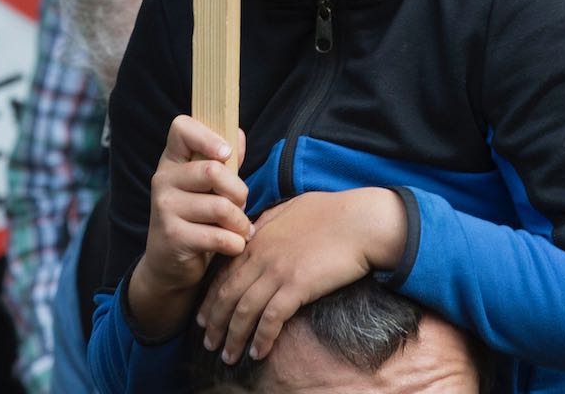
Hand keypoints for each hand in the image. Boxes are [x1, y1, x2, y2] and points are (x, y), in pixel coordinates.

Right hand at [127, 116, 250, 338]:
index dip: (207, 135)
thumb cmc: (195, 217)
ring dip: (240, 222)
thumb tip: (240, 136)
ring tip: (241, 228)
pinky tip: (234, 245)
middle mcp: (163, 179)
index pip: (181, 128)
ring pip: (220, 206)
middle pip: (213, 171)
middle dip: (239, 191)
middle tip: (241, 204)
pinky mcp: (173, 237)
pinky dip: (235, 243)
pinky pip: (218, 236)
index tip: (226, 154)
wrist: (168, 264)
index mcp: (172, 160)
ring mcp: (165, 208)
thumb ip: (224, 162)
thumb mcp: (206, 186)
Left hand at [197, 188, 406, 364]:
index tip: (203, 316)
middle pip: (227, 294)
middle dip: (214, 322)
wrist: (361, 221)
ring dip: (233, 337)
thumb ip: (267, 222)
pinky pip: (271, 319)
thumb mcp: (291, 208)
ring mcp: (277, 270)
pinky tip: (258, 352)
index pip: (224, 272)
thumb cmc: (333, 212)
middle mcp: (261, 254)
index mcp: (258, 237)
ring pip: (244, 310)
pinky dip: (261, 338)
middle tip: (208, 343)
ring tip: (228, 356)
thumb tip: (252, 231)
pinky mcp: (297, 286)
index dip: (211, 298)